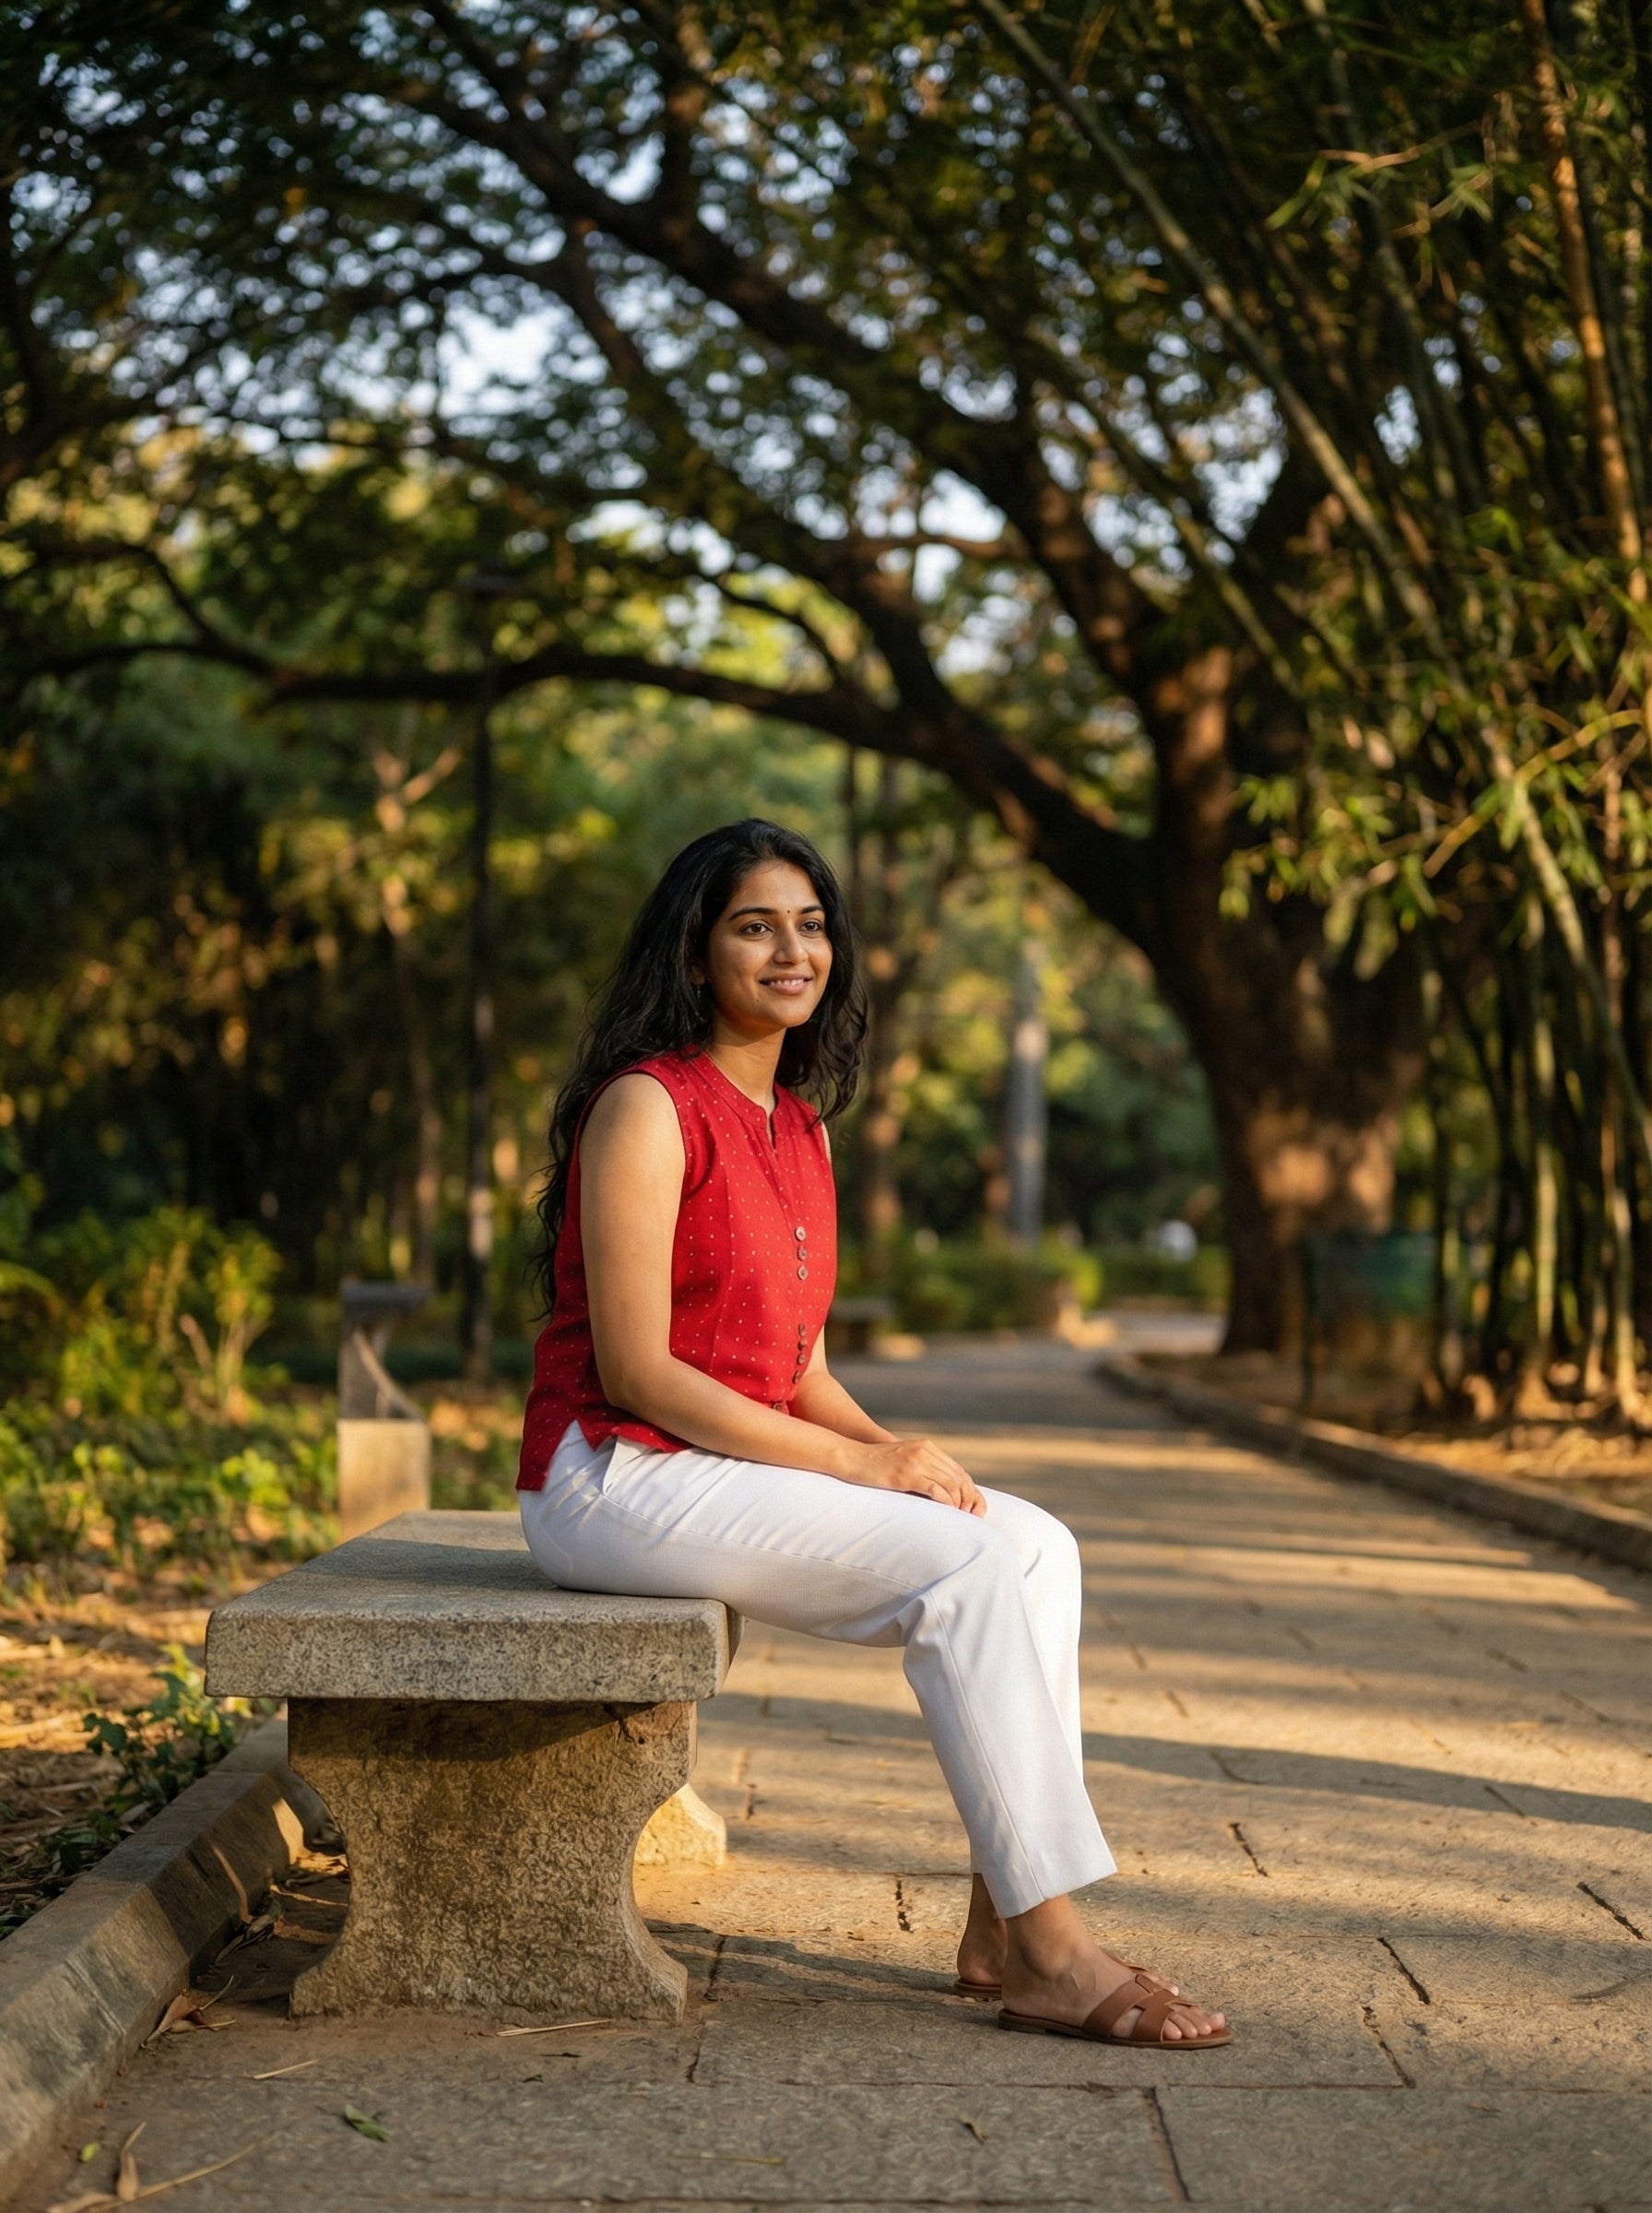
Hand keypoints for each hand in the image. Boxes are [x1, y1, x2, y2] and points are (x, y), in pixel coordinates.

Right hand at [841, 1436, 985, 1514]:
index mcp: (926, 1447)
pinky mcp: (905, 1475)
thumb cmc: (873, 1464)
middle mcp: (924, 1451)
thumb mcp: (902, 1460)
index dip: (971, 1490)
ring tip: (962, 1517)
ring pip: (950, 1484)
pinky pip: (935, 1490)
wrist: (849, 1457)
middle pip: (958, 1477)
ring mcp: (915, 1462)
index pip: (958, 1470)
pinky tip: (949, 1512)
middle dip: (970, 1498)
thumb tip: (937, 1492)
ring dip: (960, 1503)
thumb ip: (920, 1468)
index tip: (975, 1508)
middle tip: (974, 1516)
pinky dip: (946, 1502)